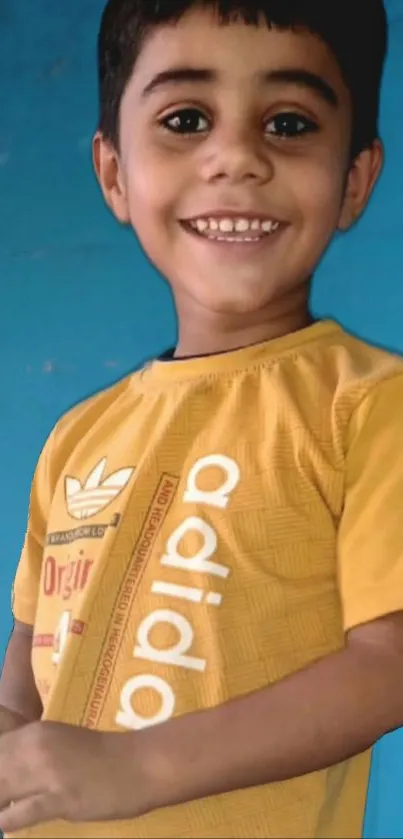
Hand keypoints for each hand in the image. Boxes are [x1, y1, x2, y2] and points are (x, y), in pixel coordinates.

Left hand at [0, 721, 151, 832]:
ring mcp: (48, 772)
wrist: (139, 763)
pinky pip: (23, 812)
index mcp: (33, 732)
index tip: (2, 774)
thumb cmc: (98, 755)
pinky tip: (4, 822)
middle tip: (3, 792)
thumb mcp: (57, 742)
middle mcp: (35, 747)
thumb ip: (27, 748)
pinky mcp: (61, 798)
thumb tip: (5, 761)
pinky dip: (7, 819)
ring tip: (0, 808)